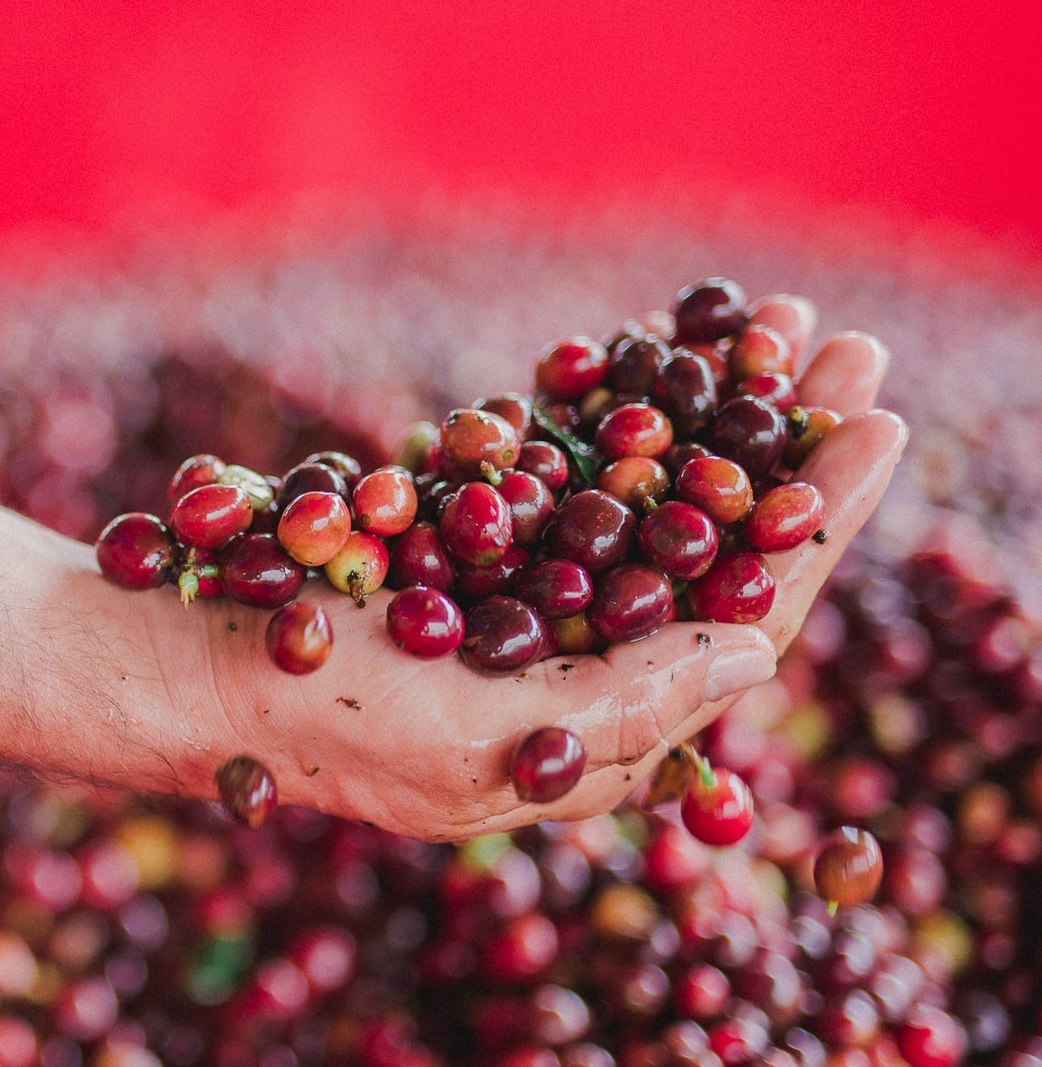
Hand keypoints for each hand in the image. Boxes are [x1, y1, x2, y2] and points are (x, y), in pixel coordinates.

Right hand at [195, 296, 905, 839]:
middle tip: (851, 347)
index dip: (817, 528)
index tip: (877, 427)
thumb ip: (624, 705)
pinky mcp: (472, 545)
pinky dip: (622, 405)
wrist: (189, 666)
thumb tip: (761, 653)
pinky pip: (571, 470)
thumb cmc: (326, 721)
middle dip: (787, 447)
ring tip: (782, 325)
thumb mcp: (484, 741)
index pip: (743, 623)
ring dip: (719, 410)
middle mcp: (577, 664)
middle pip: (714, 549)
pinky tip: (663, 346)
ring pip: (653, 496)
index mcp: (599, 736)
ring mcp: (525, 597)